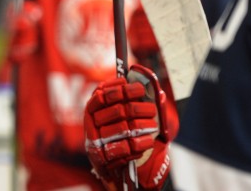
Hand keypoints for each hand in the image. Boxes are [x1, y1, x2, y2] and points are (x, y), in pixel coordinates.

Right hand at [84, 65, 174, 190]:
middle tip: (152, 110)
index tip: (140, 89)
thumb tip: (160, 94)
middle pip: (118, 110)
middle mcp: (91, 122)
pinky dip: (139, 144)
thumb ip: (136, 101)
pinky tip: (148, 141)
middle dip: (138, 109)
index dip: (121, 89)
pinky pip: (125, 148)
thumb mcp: (122, 113)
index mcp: (92, 107)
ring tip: (153, 125)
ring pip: (123, 129)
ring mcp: (95, 140)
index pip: (103, 94)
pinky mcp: (102, 157)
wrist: (110, 161)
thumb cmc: (119, 131)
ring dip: (142, 126)